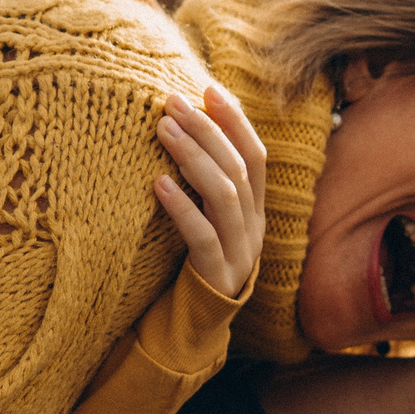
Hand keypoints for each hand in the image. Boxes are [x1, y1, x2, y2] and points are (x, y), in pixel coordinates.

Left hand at [154, 82, 266, 298]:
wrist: (197, 325)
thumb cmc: (195, 260)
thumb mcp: (207, 217)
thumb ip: (205, 181)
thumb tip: (183, 125)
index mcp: (256, 210)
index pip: (257, 155)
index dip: (236, 120)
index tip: (208, 88)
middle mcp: (254, 227)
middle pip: (239, 169)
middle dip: (207, 130)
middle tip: (173, 102)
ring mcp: (239, 252)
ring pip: (225, 195)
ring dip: (194, 156)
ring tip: (163, 129)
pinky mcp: (217, 275)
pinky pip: (202, 236)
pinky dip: (181, 206)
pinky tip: (157, 183)